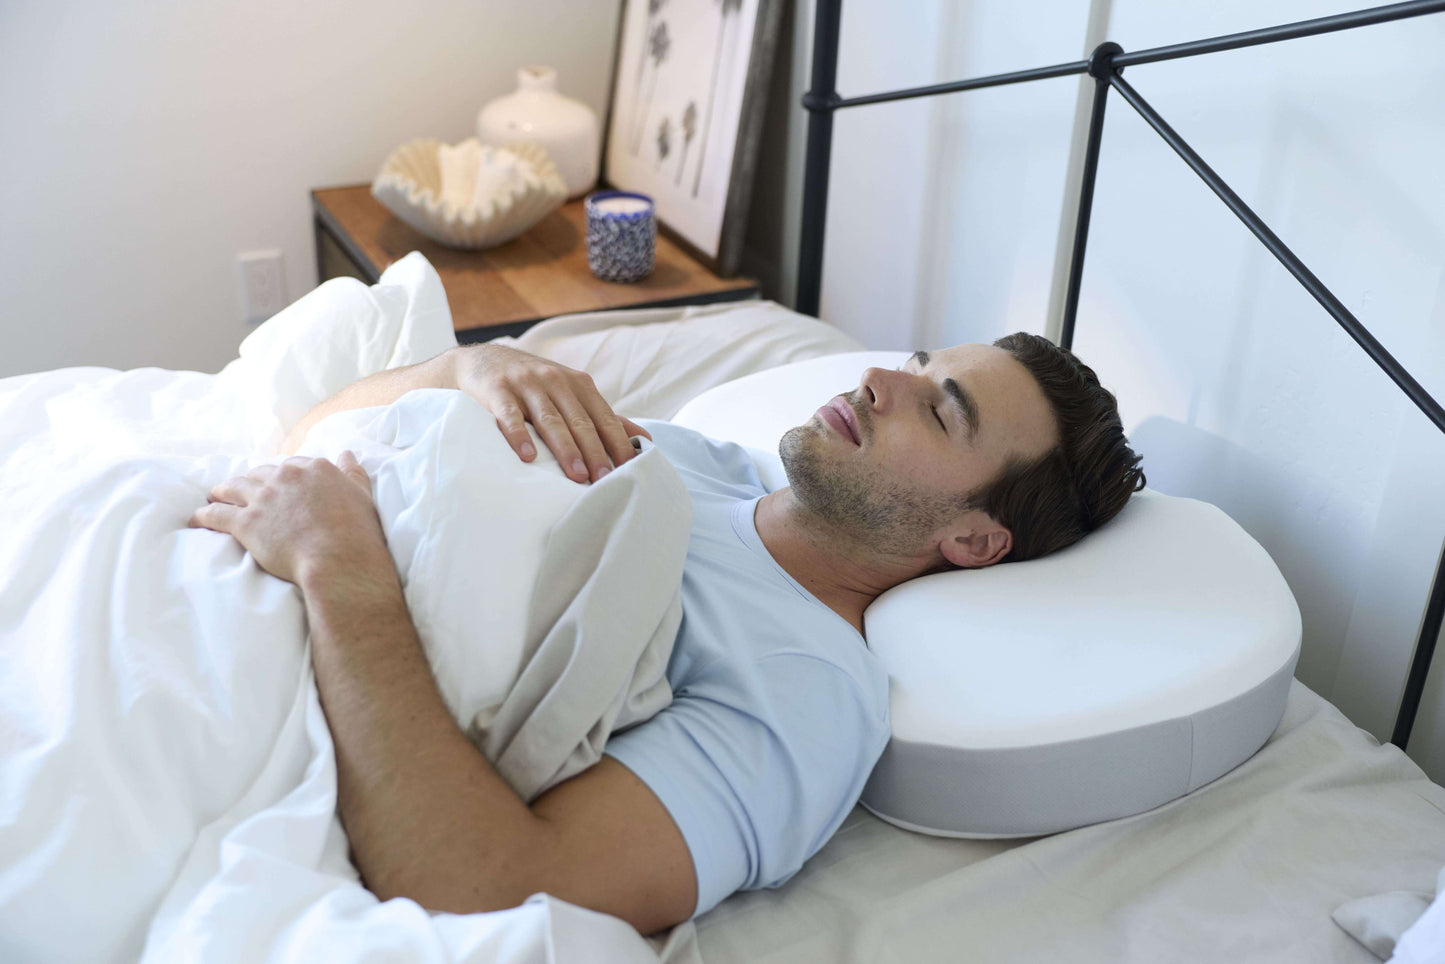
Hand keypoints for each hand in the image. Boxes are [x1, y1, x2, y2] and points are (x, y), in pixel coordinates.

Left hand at [188, 450, 388, 585]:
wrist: (339, 558)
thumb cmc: (356, 531)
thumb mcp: (361, 495)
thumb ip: (352, 472)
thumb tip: (347, 454)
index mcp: (313, 469)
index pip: (291, 466)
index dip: (281, 476)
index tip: (277, 484)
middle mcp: (286, 477)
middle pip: (259, 474)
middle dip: (250, 482)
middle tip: (243, 492)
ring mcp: (264, 499)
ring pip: (233, 488)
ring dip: (222, 492)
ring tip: (214, 497)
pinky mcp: (246, 522)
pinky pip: (217, 515)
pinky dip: (204, 516)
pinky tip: (196, 518)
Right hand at [451, 344, 651, 482]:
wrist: (482, 361)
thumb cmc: (535, 386)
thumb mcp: (571, 394)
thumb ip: (604, 417)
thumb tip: (645, 440)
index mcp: (578, 384)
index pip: (603, 417)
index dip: (617, 443)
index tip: (630, 470)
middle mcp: (555, 380)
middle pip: (580, 421)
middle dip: (595, 452)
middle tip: (606, 480)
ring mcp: (526, 384)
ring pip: (550, 420)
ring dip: (565, 448)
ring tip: (576, 475)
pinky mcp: (497, 390)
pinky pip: (509, 415)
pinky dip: (518, 435)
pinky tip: (528, 457)